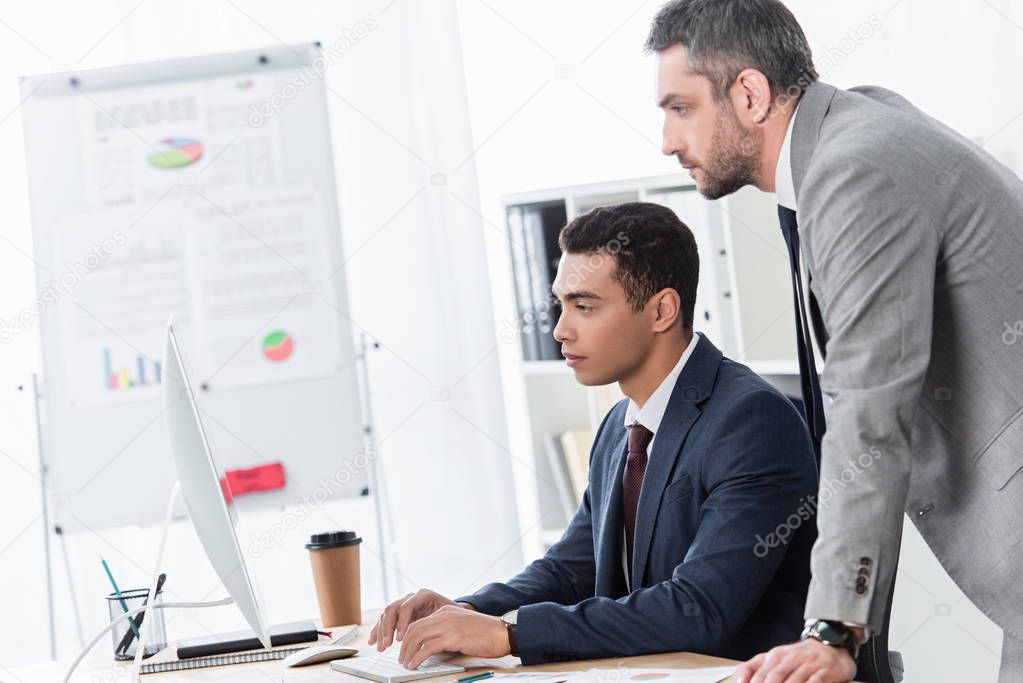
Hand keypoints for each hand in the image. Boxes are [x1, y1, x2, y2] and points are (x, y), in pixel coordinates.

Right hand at [369, 589, 458, 650]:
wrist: (453, 609)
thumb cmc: (452, 612)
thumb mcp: (447, 613)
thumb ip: (435, 619)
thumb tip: (428, 631)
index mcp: (423, 596)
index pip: (406, 607)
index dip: (401, 623)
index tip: (400, 639)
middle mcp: (411, 598)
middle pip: (392, 610)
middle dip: (387, 629)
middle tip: (386, 644)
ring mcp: (404, 605)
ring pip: (386, 615)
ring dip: (381, 632)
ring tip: (381, 647)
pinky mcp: (400, 614)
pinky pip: (385, 620)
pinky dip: (378, 630)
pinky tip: (372, 641)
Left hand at [398, 605, 509, 669]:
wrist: (501, 632)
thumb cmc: (484, 632)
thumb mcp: (460, 626)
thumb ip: (445, 631)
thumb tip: (429, 646)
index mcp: (445, 612)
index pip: (418, 622)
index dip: (407, 637)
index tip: (404, 649)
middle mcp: (444, 616)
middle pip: (414, 628)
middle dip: (404, 645)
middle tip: (401, 658)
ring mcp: (448, 625)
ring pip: (417, 637)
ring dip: (408, 652)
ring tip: (406, 663)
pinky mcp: (453, 637)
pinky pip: (427, 647)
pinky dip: (417, 657)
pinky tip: (415, 664)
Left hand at [735, 639, 855, 682]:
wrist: (828, 646)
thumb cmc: (796, 656)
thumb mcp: (773, 657)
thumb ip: (753, 667)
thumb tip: (739, 681)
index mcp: (775, 656)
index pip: (759, 674)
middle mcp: (790, 658)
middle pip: (774, 677)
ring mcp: (808, 665)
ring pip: (793, 681)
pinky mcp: (825, 672)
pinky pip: (814, 682)